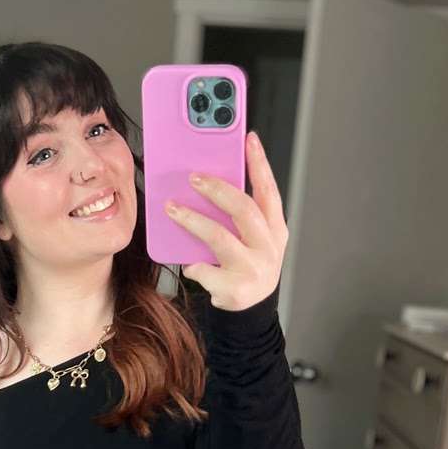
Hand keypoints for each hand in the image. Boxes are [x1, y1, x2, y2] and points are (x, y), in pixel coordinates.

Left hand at [165, 130, 287, 311]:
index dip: (259, 164)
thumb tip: (208, 182)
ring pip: (219, 237)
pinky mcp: (235, 289)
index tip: (249, 139)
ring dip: (192, 220)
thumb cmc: (248, 266)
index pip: (269, 191)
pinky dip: (192, 263)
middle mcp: (269, 248)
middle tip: (193, 178)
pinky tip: (187, 261)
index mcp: (276, 230)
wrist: (251, 310)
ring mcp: (254, 269)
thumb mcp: (253, 239)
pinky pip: (205, 268)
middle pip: (243, 210)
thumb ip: (240, 215)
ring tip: (172, 209)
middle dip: (216, 190)